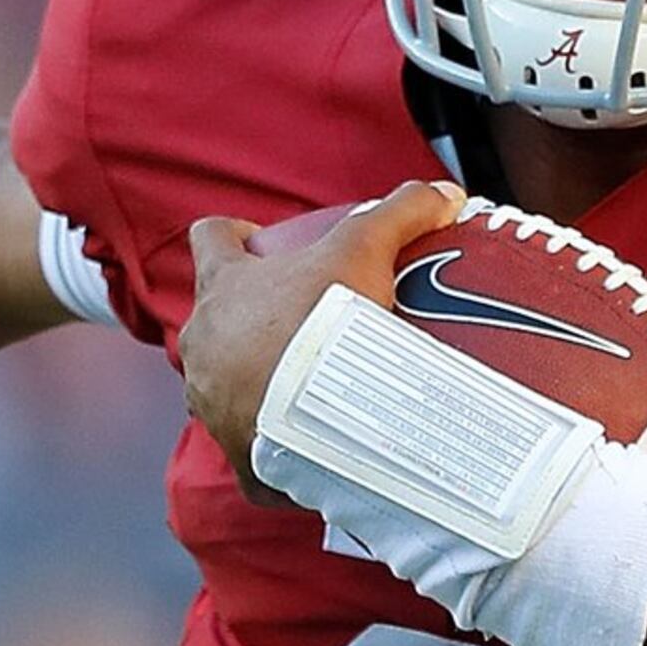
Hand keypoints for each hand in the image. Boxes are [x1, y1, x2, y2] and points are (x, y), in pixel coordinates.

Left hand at [173, 182, 467, 469]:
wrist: (316, 414)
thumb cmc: (322, 321)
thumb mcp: (364, 250)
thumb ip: (400, 213)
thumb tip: (445, 192)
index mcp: (222, 287)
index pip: (209, 239)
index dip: (231, 235)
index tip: (259, 240)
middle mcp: (202, 344)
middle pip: (218, 320)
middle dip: (252, 322)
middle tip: (305, 322)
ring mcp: (211, 401)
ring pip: (228, 386)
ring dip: (260, 384)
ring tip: (315, 389)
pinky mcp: (235, 453)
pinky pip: (252, 452)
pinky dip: (280, 450)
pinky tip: (315, 448)